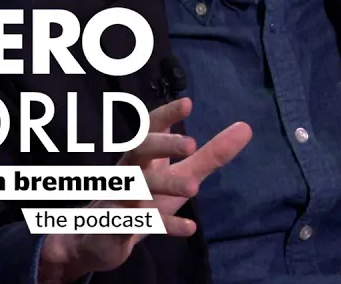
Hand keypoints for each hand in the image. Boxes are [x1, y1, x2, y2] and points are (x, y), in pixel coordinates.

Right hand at [37, 97, 250, 282]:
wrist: (95, 239)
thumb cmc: (144, 198)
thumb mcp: (182, 175)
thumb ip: (210, 155)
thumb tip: (245, 128)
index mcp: (143, 155)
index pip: (151, 128)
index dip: (166, 115)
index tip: (187, 102)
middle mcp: (129, 172)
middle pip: (139, 149)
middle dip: (162, 144)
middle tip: (191, 144)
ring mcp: (120, 198)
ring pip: (137, 186)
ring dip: (164, 184)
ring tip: (194, 188)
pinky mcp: (118, 226)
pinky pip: (138, 223)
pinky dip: (164, 224)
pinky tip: (189, 227)